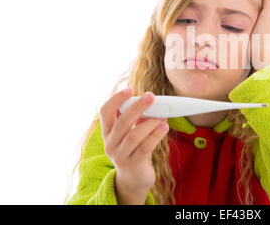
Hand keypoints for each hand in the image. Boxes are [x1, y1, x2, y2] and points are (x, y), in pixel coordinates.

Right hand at [99, 88, 169, 203]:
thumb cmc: (134, 151)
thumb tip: (149, 102)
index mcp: (107, 132)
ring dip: (150, 123)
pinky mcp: (133, 165)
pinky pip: (145, 147)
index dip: (116, 99)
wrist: (134, 180)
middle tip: (151, 96)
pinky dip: (156, 135)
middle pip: (121, 122)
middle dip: (137, 107)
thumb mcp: (131, 133)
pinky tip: (165, 127)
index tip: (130, 89)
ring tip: (162, 117)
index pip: (105, 111)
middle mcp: (110, 144)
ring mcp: (120, 156)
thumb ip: (137, 119)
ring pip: (134, 135)